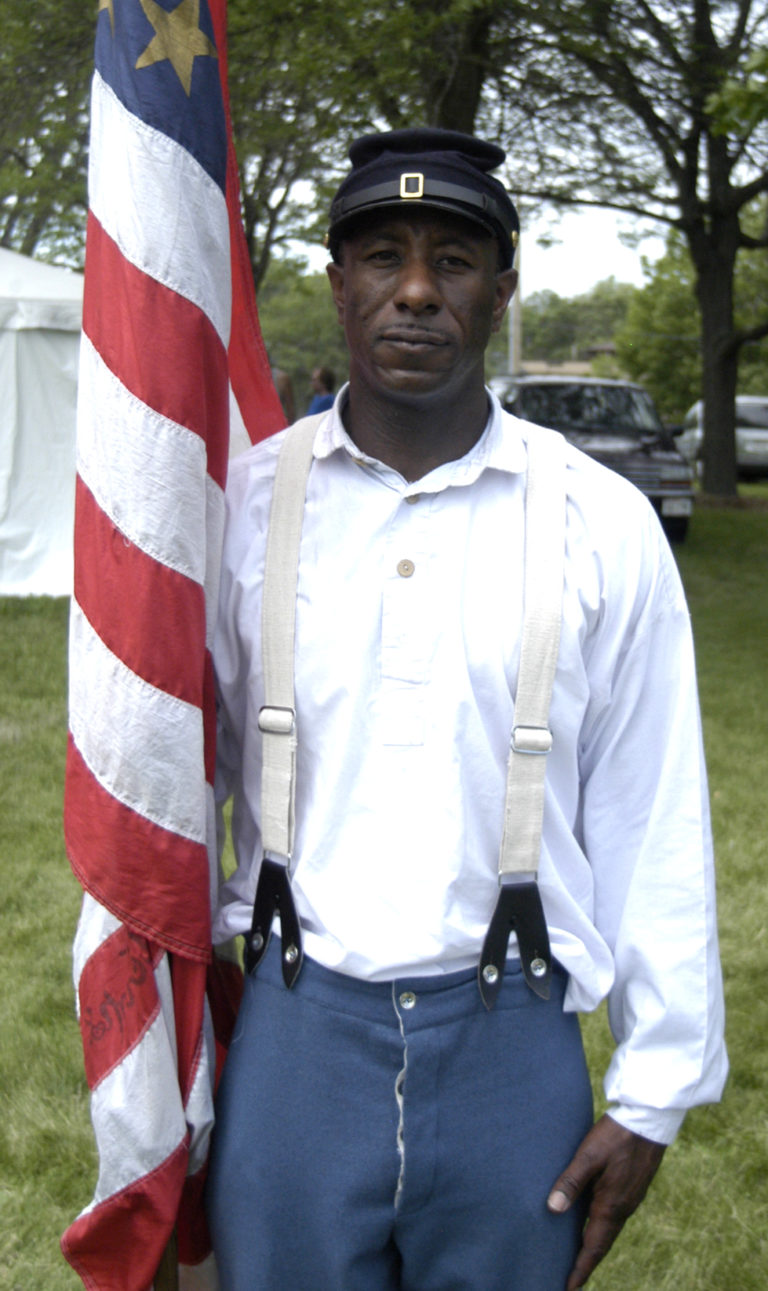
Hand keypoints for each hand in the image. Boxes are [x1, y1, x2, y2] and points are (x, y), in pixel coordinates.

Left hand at [547, 1113, 665, 1289]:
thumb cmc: (616, 1136)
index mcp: (611, 1206)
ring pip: (607, 1230)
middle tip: (569, 1280)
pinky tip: (589, 1222)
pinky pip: (612, 1217)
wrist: (649, 1120)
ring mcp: (628, 1199)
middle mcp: (622, 1209)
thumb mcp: (588, 1156)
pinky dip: (599, 1229)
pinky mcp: (630, 1188)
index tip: (568, 1288)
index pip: (593, 1248)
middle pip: (601, 1244)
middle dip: (585, 1263)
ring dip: (592, 1246)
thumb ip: (571, 1181)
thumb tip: (552, 1209)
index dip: (580, 1269)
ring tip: (576, 1257)